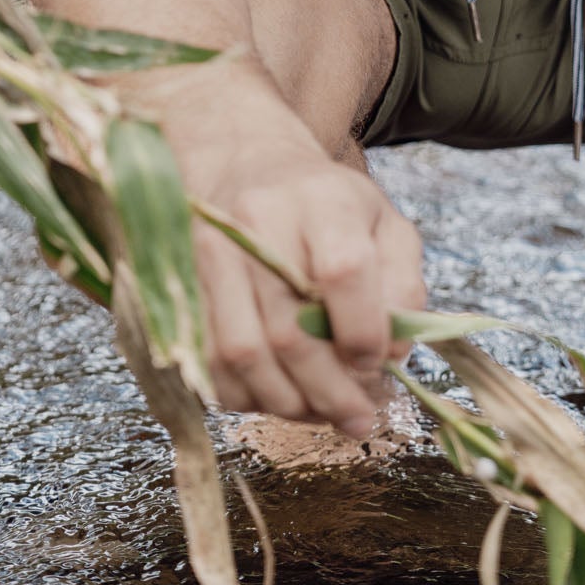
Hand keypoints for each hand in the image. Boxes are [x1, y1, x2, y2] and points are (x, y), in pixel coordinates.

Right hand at [172, 93, 425, 435]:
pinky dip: (247, 397)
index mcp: (323, 199)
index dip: (364, 330)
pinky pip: (209, 364)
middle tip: (358, 418)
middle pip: (290, 329)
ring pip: (244, 355)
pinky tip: (278, 396)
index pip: (344, 270)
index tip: (378, 363)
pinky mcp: (181, 286)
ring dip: (288, 404)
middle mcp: (260, 222)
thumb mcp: (383, 223)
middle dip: (330, 390)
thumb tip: (394, 354)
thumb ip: (403, 284)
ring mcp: (212, 254)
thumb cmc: (327, 206)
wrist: (246, 167)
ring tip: (322, 413)